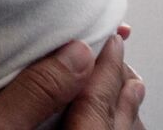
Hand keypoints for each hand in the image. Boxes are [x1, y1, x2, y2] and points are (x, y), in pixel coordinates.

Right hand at [0, 29, 146, 129]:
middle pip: (117, 127)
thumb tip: (77, 56)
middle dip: (120, 88)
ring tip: (126, 90)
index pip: (100, 103)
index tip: (110, 41)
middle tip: (119, 57)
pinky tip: (109, 129)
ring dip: (123, 116)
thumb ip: (36, 92)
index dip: (107, 67)